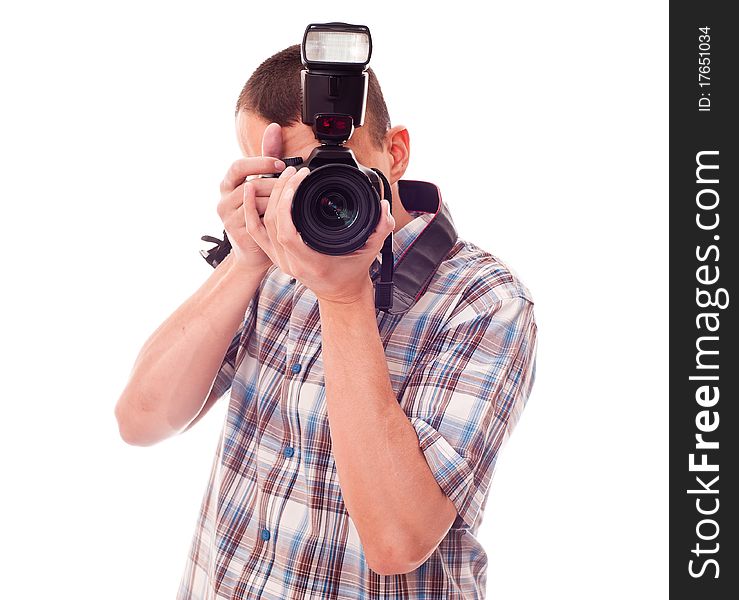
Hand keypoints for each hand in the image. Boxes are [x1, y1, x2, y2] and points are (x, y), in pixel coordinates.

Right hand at [216, 123, 284, 273]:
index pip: (238, 167)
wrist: (254, 250)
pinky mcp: (235, 232)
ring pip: (256, 202)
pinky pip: (257, 219)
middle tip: (293, 184)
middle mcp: (223, 199)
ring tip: (291, 200)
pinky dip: (272, 215)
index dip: (260, 163)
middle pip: (251, 185)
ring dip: (276, 200)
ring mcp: (227, 217)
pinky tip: (284, 214)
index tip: (281, 164)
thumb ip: (267, 157)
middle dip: (274, 184)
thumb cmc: (259, 213)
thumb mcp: (263, 182)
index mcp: (228, 184)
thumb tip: (274, 127)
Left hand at [244, 165, 395, 303]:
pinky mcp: (275, 255)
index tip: (299, 180)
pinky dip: (250, 211)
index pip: (287, 232)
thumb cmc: (353, 273)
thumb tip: (384, 206)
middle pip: (272, 224)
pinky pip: (255, 232)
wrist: (340, 294)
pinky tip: (250, 190)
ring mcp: (280, 260)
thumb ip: (380, 229)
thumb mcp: (370, 252)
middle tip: (294, 171)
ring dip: (266, 197)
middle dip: (280, 192)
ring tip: (276, 174)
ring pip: (261, 226)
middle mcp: (291, 263)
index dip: (286, 204)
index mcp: (310, 262)